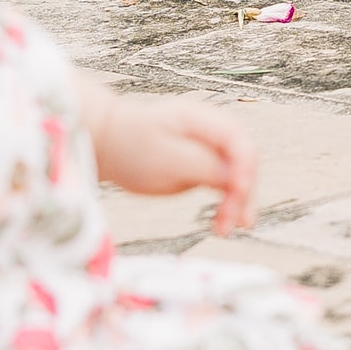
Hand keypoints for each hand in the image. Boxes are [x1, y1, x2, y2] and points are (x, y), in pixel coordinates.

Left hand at [91, 90, 260, 231]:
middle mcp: (210, 133)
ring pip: (237, 175)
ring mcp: (207, 150)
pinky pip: (224, 185)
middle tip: (235, 220)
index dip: (244, 168)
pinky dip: (227, 203)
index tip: (237, 191)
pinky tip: (224, 221)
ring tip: (227, 228)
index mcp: (202, 120)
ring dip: (238, 202)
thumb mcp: (164, 157)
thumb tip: (235, 179)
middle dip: (243, 191)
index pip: (239, 142)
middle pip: (243, 161)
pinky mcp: (202, 166)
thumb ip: (202, 165)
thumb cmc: (128, 145)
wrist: (106, 144)